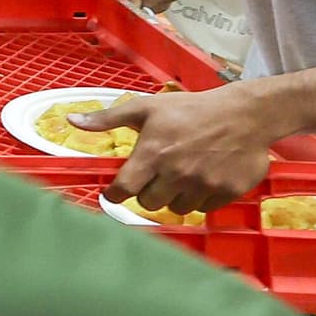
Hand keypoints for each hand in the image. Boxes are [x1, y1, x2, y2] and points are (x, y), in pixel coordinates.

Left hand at [97, 81, 287, 214]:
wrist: (244, 114)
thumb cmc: (191, 109)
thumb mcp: (146, 107)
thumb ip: (107, 118)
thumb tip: (72, 120)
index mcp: (153, 153)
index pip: (124, 189)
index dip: (115, 194)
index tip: (113, 193)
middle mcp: (177, 173)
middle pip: (149, 204)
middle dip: (147, 193)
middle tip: (155, 177)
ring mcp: (203, 185)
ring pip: (177, 209)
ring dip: (174, 197)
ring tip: (181, 175)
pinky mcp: (226, 192)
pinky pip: (204, 209)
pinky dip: (199, 199)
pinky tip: (203, 178)